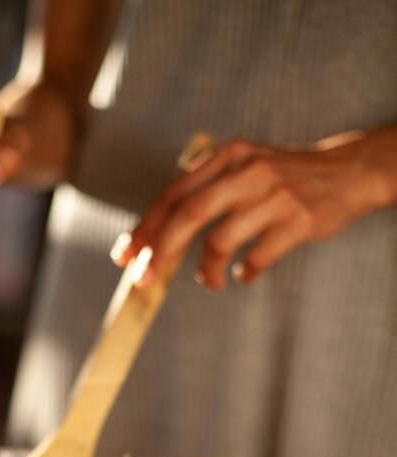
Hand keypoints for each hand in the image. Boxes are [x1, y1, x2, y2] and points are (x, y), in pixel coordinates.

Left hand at [112, 127, 396, 289]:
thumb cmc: (284, 178)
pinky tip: (245, 274)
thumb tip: (156, 234)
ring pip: (220, 242)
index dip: (146, 227)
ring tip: (212, 281)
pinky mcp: (297, 222)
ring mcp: (273, 196)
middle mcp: (247, 172)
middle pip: (188, 215)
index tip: (126, 254)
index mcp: (227, 157)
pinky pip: (257, 259)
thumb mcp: (243, 166)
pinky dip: (244, 273)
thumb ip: (205, 191)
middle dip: (160, 252)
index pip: (174, 194)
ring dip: (206, 271)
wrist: (348, 171)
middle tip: (146, 280)